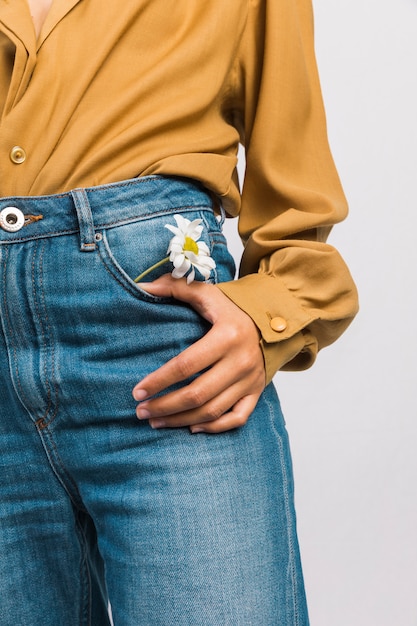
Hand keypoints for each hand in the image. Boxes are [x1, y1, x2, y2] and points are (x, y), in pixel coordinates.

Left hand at [132, 274, 265, 432]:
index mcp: (227, 336)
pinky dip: (214, 428)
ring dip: (181, 420)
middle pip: (197, 394)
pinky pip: (236, 418)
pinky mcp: (257, 392)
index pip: (186, 365)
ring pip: (212, 411)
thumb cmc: (233, 307)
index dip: (159, 381)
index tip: (137, 391)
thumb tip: (141, 287)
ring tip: (156, 421)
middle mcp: (241, 361)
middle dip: (165, 406)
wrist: (273, 320)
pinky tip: (191, 427)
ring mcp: (251, 380)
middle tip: (141, 411)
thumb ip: (174, 286)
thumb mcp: (207, 292)